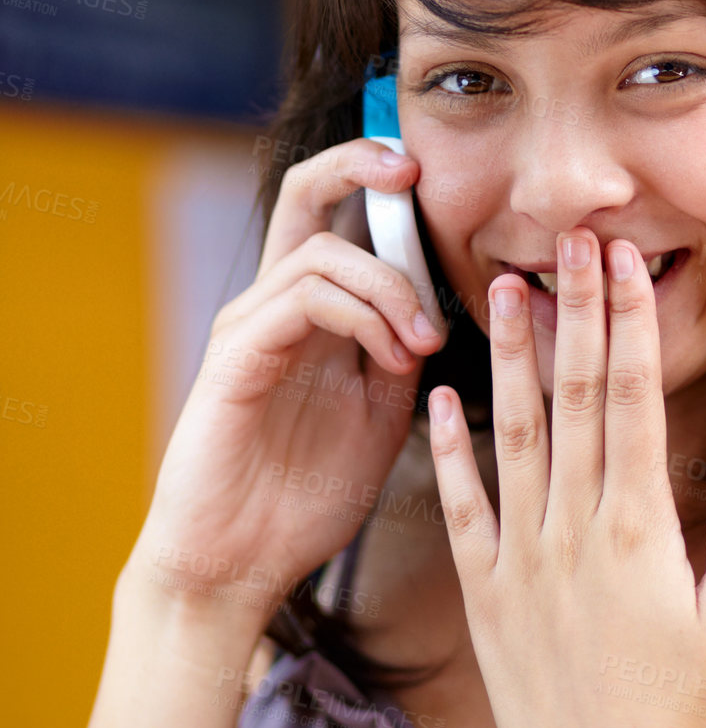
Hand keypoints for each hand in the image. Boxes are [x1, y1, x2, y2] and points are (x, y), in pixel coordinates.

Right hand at [126, 140, 447, 627]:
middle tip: (417, 172)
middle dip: (361, 163)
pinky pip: (302, 298)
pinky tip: (395, 357)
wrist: (241, 564)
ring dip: (391, 285)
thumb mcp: (381, 415)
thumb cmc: (306, 497)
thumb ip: (405, 353)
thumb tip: (447, 305)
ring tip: (425, 340)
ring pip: (323, 251)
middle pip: (305, 192)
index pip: (343, 216)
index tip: (441, 181)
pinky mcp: (235, 355)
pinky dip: (362, 314)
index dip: (384, 182)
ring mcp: (251, 325)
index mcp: (314, 314)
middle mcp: (276, 304)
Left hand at [425, 226, 705, 727]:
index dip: (627, 324)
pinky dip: (448, 449)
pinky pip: (461, 507)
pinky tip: (440, 398)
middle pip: (575, 397)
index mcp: (640, 528)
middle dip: (576, 313)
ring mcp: (520, 559)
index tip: (623, 265)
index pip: (632, 399)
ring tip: (507, 290)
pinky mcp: (482, 595)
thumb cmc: (683, 718)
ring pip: (514, 435)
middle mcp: (574, 530)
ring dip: (513, 358)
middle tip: (571, 243)